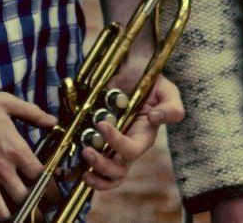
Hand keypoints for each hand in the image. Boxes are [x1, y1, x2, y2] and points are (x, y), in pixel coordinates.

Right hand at [0, 81, 54, 222]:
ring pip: (4, 215)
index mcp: (15, 149)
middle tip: (39, 212)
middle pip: (27, 202)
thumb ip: (32, 112)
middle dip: (37, 210)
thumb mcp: (5, 102)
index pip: (42, 179)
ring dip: (14, 218)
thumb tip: (53, 120)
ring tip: (18, 217)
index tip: (53, 195)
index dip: (52, 191)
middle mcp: (1, 168)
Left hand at [76, 72, 185, 192]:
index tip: (102, 124)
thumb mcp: (166, 90)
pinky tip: (71, 166)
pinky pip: (89, 163)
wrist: (128, 68)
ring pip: (106, 174)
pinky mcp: (94, 139)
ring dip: (93, 174)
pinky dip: (79, 169)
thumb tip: (156, 119)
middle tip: (87, 151)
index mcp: (143, 137)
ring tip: (81, 159)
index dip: (117, 143)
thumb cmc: (149, 80)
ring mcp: (110, 145)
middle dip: (102, 166)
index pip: (131, 150)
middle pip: (118, 170)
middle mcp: (126, 145)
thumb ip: (171, 107)